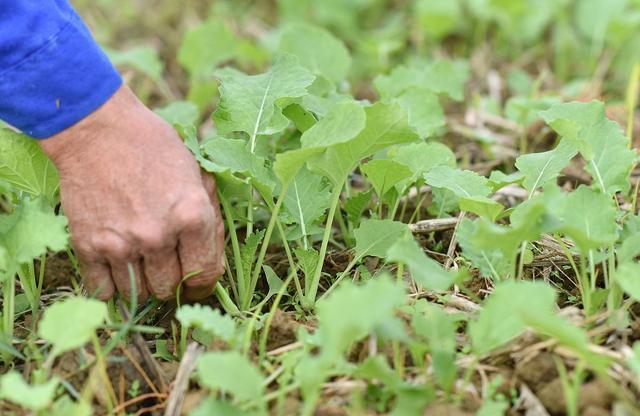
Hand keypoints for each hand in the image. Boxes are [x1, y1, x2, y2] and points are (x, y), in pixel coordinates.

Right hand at [39, 85, 223, 301]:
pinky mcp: (88, 246)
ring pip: (139, 295)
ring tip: (142, 266)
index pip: (207, 274)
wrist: (97, 129)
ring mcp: (122, 244)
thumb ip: (210, 218)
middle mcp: (159, 236)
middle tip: (167, 267)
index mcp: (192, 217)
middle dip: (172, 282)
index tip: (197, 284)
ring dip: (143, 285)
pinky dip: (111, 287)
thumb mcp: (197, 174)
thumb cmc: (153, 147)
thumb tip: (216, 260)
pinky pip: (102, 290)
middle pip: (170, 288)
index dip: (205, 285)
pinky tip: (117, 271)